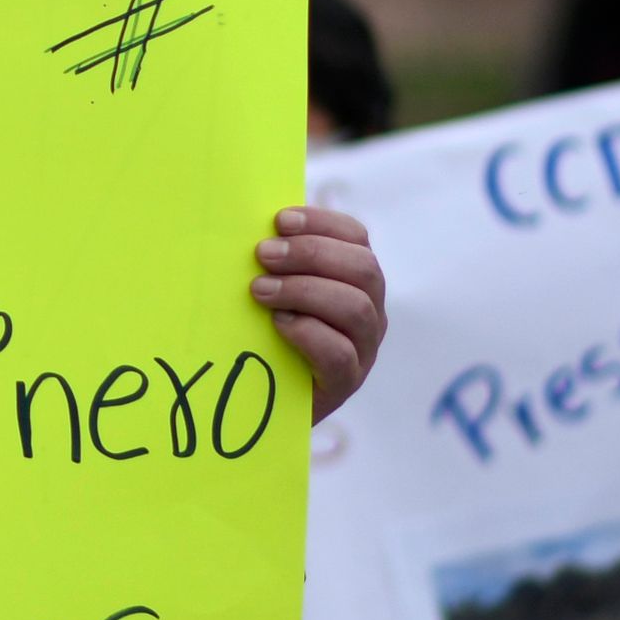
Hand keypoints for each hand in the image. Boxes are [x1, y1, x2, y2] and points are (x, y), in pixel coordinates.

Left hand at [253, 206, 384, 423]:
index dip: (322, 223)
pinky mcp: (346, 382)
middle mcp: (369, 311)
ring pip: (356, 308)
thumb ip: (275, 260)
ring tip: (260, 290)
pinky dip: (308, 332)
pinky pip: (340, 353)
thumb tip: (249, 224)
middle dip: (311, 254)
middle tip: (264, 255)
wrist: (260, 398)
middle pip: (363, 269)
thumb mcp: (273, 289)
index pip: (355, 238)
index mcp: (355, 279)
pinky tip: (278, 323)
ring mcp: (363, 348)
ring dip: (305, 291)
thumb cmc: (265, 332)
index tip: (279, 221)